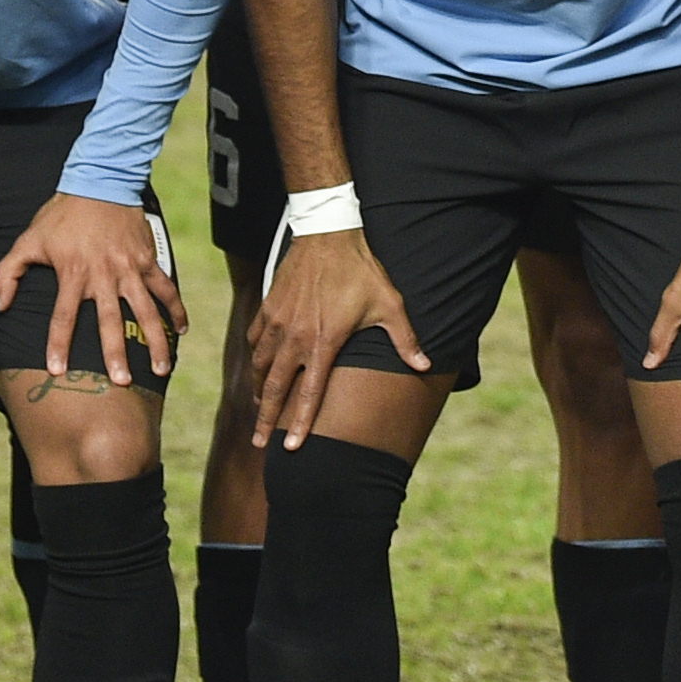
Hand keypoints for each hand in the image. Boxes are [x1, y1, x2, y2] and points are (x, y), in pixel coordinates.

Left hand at [0, 190, 180, 383]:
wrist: (100, 181)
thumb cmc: (62, 214)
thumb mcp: (28, 239)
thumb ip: (8, 273)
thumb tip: (0, 305)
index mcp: (73, 273)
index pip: (63, 317)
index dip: (59, 345)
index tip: (59, 371)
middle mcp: (104, 275)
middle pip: (110, 322)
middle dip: (116, 353)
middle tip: (121, 382)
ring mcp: (130, 269)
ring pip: (146, 310)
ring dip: (155, 340)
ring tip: (162, 368)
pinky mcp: (147, 260)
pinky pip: (165, 288)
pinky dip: (176, 308)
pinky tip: (182, 330)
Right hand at [250, 220, 425, 448]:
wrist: (327, 234)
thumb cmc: (361, 271)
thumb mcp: (389, 305)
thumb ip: (405, 339)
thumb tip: (426, 366)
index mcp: (323, 343)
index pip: (308, 394)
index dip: (299, 423)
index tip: (290, 448)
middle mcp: (294, 338)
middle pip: (273, 389)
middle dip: (265, 420)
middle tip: (258, 443)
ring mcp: (277, 323)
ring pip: (260, 367)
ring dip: (259, 391)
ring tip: (259, 409)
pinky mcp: (268, 308)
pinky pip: (255, 342)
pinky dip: (255, 360)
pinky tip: (258, 369)